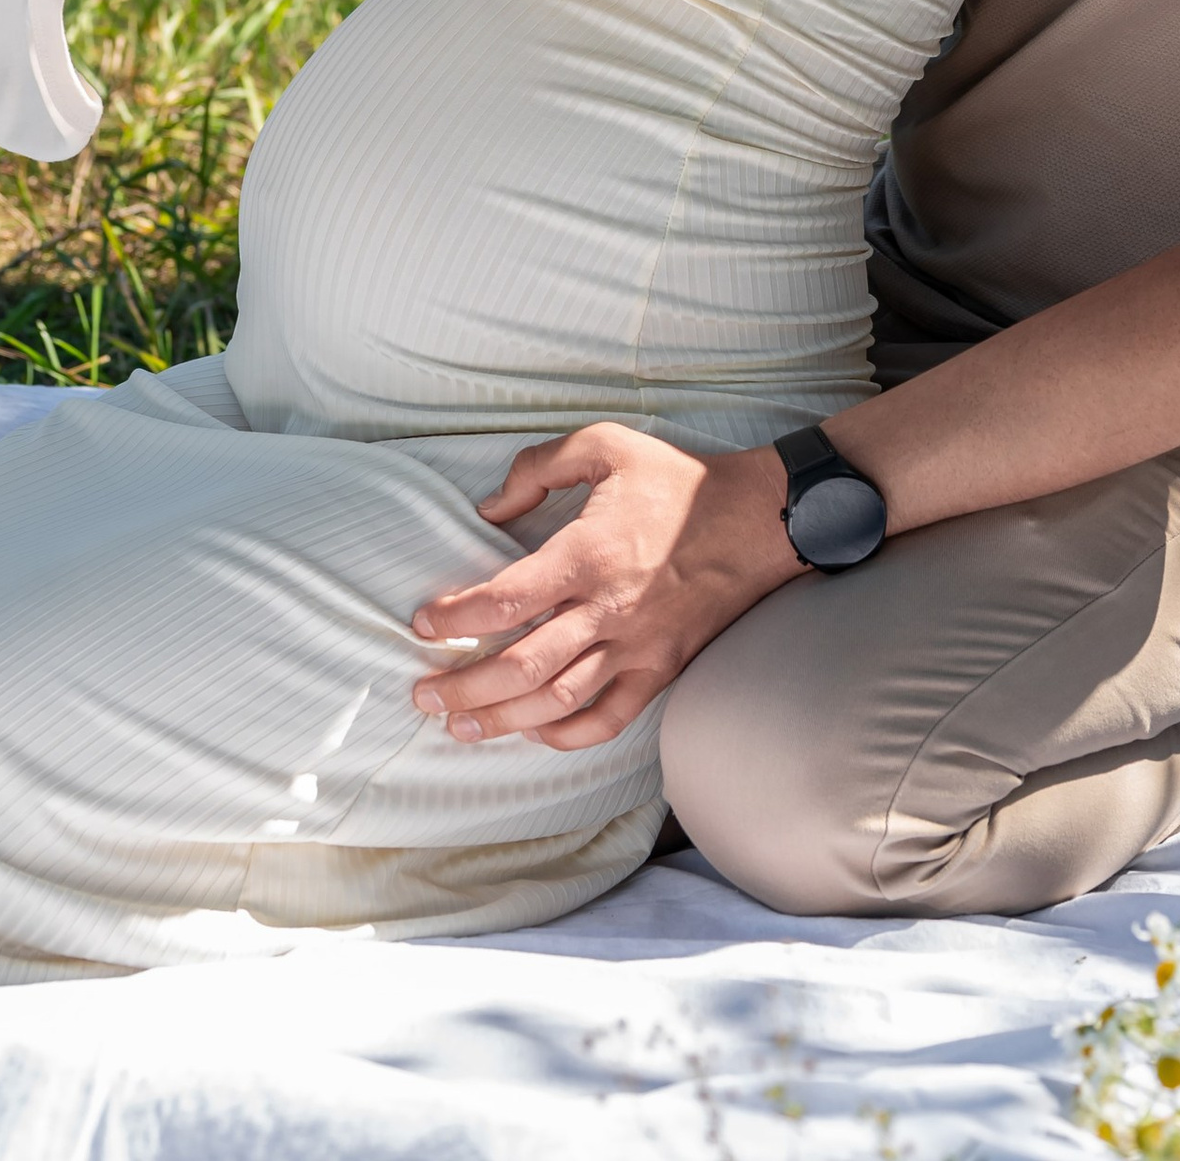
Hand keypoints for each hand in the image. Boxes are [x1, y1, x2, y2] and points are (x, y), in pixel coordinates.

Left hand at [408, 425, 801, 751]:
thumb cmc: (677, 481)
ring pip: (557, 701)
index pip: (506, 600)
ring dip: (502, 719)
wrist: (757, 520)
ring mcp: (636, 648)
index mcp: (588, 555)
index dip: (457, 618)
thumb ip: (540, 466)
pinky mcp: (661, 670)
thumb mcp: (606, 445)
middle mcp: (607, 611)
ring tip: (460, 726)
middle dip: (465, 687)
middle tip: (423, 696)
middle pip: (521, 667)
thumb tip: (489, 506)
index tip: (422, 625)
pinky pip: (609, 718)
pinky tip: (534, 731)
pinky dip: (566, 734)